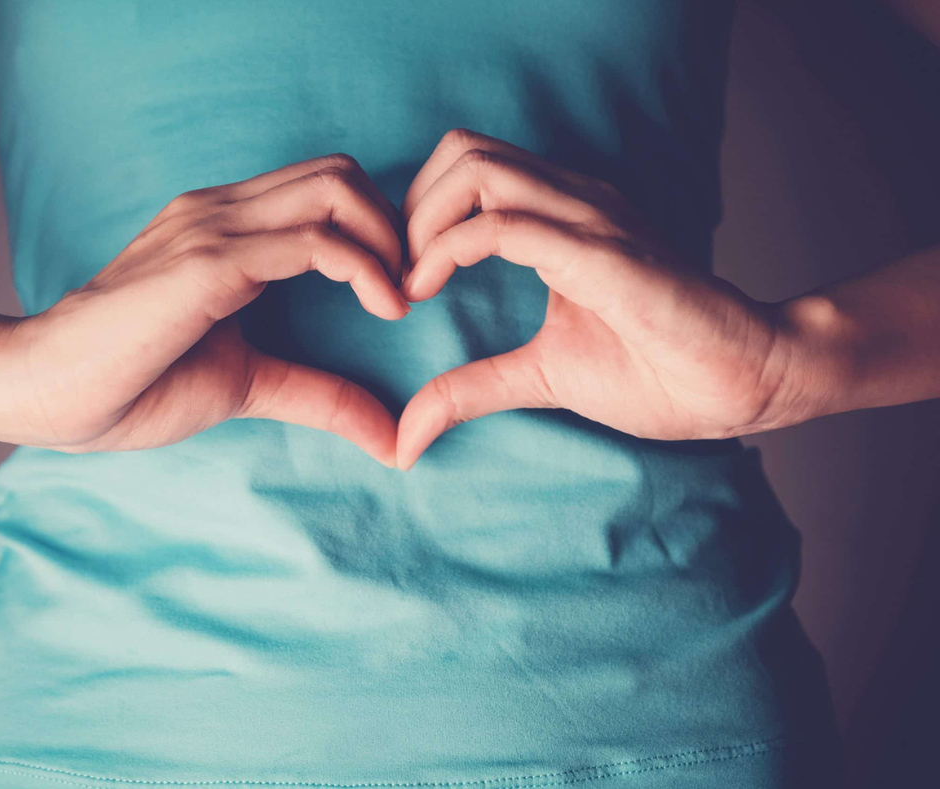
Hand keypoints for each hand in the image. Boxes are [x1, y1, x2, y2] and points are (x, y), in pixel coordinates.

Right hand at [1, 154, 410, 465]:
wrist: (44, 391)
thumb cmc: (130, 383)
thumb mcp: (246, 384)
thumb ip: (317, 395)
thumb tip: (390, 438)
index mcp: (225, 228)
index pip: (325, 187)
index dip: (378, 229)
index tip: (401, 290)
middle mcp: (221, 211)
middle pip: (342, 173)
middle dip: (396, 225)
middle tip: (412, 288)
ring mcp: (214, 229)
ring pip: (336, 191)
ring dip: (390, 241)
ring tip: (401, 300)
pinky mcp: (209, 263)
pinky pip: (314, 241)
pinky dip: (366, 268)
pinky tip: (385, 309)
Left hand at [395, 129, 794, 469]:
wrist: (745, 381)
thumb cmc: (658, 371)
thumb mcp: (540, 377)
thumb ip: (470, 390)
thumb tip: (406, 438)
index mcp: (562, 215)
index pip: (468, 166)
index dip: (417, 213)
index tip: (401, 280)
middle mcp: (573, 200)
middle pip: (461, 149)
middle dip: (410, 207)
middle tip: (398, 273)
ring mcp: (589, 218)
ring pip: (476, 170)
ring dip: (422, 221)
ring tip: (412, 282)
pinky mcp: (601, 253)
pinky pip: (505, 224)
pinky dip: (448, 250)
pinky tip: (427, 290)